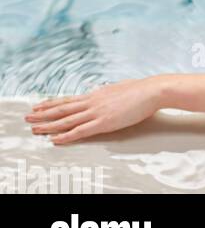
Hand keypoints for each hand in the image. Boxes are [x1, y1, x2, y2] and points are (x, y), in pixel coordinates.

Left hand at [25, 77, 165, 143]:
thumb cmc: (141, 90)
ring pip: (66, 120)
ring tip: (35, 129)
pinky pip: (80, 131)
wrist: (152, 91)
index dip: (52, 103)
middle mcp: (92, 102)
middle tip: (29, 118)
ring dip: (49, 125)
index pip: (69, 100)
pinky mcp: (104, 122)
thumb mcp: (120, 88)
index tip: (39, 106)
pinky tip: (55, 139)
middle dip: (43, 114)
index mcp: (96, 94)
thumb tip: (107, 93)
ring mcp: (96, 112)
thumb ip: (110, 94)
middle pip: (62, 109)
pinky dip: (66, 135)